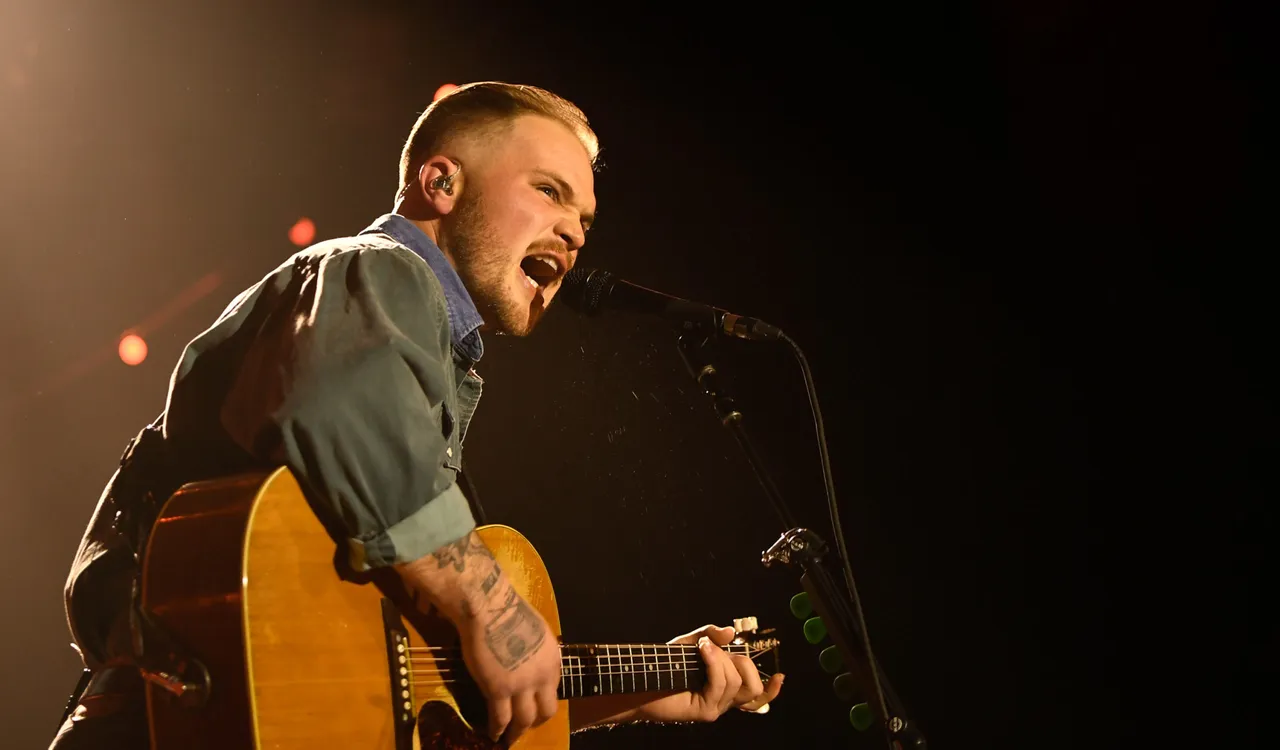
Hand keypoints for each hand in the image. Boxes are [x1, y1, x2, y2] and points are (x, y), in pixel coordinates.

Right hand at [397, 531, 560, 744]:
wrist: (489, 607)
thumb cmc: (507, 610)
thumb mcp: (535, 630)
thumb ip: (535, 650)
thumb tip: (528, 658)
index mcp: (553, 659)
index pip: (553, 688)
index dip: (541, 698)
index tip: (533, 703)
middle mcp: (542, 675)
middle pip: (546, 710)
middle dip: (536, 721)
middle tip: (525, 726)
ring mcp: (522, 685)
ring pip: (524, 720)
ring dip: (517, 732)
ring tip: (509, 738)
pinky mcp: (499, 690)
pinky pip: (500, 718)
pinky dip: (497, 730)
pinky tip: (492, 735)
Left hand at [632, 624, 783, 722]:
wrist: (641, 681)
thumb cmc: (664, 664)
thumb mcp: (690, 643)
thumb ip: (711, 635)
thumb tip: (732, 632)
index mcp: (726, 686)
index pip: (757, 695)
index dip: (772, 689)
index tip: (781, 676)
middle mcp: (723, 700)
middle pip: (753, 686)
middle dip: (742, 660)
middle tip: (715, 647)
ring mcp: (715, 707)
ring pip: (736, 682)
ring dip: (719, 658)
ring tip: (701, 647)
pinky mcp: (705, 711)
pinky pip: (720, 684)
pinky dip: (712, 662)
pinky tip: (701, 649)